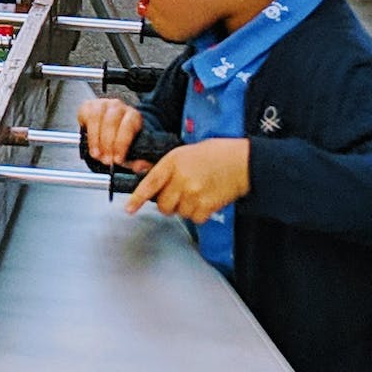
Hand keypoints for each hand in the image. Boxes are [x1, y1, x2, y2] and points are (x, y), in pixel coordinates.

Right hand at [78, 97, 142, 165]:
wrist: (110, 125)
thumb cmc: (122, 137)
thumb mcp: (132, 149)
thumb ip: (137, 159)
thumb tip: (140, 167)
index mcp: (133, 115)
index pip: (128, 126)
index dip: (121, 144)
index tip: (118, 159)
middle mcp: (118, 107)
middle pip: (111, 122)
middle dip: (107, 144)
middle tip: (105, 160)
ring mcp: (102, 104)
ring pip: (97, 118)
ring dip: (95, 139)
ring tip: (96, 154)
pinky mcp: (89, 106)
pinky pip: (86, 117)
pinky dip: (87, 132)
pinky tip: (90, 143)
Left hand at [127, 137, 249, 220]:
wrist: (242, 162)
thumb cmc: (215, 154)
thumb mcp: (184, 152)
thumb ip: (165, 166)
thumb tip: (144, 173)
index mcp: (173, 162)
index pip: (150, 183)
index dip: (137, 198)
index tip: (129, 208)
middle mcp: (181, 179)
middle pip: (162, 204)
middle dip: (167, 203)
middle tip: (179, 194)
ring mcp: (194, 194)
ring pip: (179, 212)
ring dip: (184, 208)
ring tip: (197, 193)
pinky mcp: (207, 206)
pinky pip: (195, 218)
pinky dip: (199, 213)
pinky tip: (206, 200)